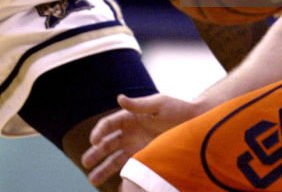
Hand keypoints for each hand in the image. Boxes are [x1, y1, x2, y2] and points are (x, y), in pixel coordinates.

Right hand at [81, 93, 200, 186]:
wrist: (196, 123)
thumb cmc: (178, 109)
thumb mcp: (159, 104)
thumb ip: (139, 104)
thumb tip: (119, 98)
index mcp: (130, 117)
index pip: (108, 125)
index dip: (99, 132)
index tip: (94, 141)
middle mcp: (129, 132)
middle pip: (107, 143)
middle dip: (95, 153)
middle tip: (85, 163)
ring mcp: (136, 146)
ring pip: (114, 159)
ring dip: (103, 168)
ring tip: (92, 181)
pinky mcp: (145, 158)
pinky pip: (129, 168)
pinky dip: (121, 177)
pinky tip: (115, 187)